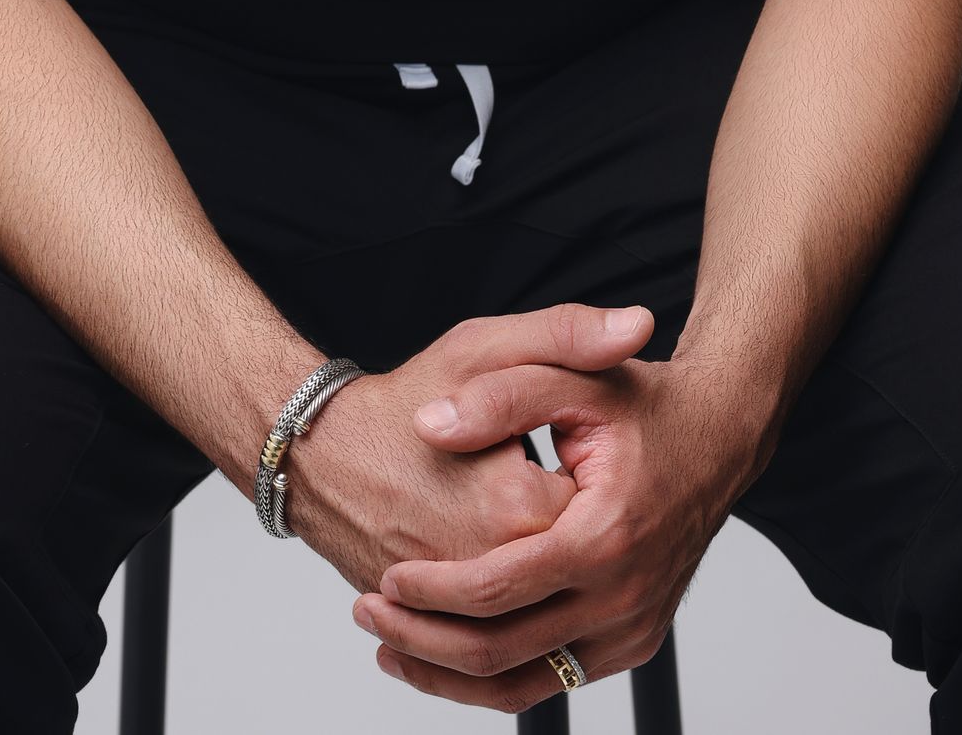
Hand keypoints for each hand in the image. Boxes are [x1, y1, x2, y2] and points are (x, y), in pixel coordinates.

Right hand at [279, 303, 652, 598]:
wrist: (322, 455)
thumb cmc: (404, 398)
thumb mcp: (487, 347)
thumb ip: (567, 335)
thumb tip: (639, 324)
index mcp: (523, 506)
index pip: (604, 509)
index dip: (593, 474)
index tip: (563, 446)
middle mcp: (497, 569)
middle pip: (575, 563)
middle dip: (567, 523)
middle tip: (528, 475)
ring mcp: (465, 610)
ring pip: (539, 607)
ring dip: (544, 574)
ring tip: (510, 515)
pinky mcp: (439, 630)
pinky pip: (496, 637)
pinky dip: (506, 613)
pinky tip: (500, 568)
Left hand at [350, 328, 775, 709]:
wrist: (719, 435)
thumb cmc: (644, 405)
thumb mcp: (570, 378)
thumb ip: (499, 395)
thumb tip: (431, 425)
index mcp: (605, 535)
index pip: (498, 589)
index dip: (431, 591)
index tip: (384, 578)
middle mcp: (624, 596)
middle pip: (502, 650)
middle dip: (424, 638)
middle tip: (368, 612)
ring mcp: (633, 629)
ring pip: (524, 683)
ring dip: (450, 674)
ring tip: (391, 644)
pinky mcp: (632, 643)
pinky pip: (553, 681)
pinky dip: (494, 676)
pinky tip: (448, 655)